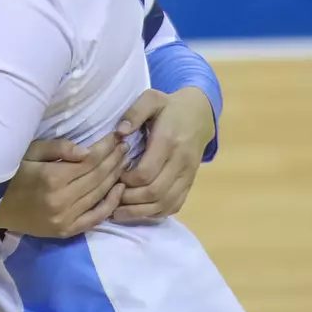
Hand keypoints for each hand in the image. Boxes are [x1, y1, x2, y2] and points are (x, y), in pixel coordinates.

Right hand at [0, 133, 127, 238]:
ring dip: (115, 177)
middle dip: (114, 159)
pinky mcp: (64, 231)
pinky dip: (109, 205)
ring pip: (99, 195)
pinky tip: (119, 190)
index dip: (106, 147)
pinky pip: (94, 218)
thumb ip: (57, 149)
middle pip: (98, 177)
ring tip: (125, 162)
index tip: (118, 136)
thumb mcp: (28, 152)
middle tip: (126, 146)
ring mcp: (64, 218)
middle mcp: (61, 200)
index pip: (90, 161)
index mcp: (51, 178)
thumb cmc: (8, 174)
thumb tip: (88, 151)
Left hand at [112, 87, 214, 223]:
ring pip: (165, 204)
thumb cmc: (169, 107)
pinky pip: (175, 205)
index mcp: (168, 141)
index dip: (126, 181)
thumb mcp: (151, 99)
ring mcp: (188, 175)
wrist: (199, 115)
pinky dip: (155, 212)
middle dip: (130, 200)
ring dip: (140, 211)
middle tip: (112, 199)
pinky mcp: (190, 183)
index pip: (146, 173)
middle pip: (155, 192)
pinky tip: (138, 211)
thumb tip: (120, 132)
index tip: (114, 178)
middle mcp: (181, 161)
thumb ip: (134, 112)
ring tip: (119, 212)